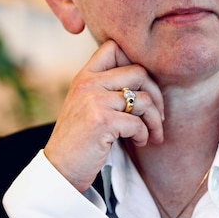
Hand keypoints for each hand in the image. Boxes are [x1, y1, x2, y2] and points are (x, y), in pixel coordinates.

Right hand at [43, 40, 164, 191]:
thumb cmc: (80, 141)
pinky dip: (144, 135)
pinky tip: (139, 142)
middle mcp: (88, 83)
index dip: (135, 62)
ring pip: (144, 99)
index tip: (143, 88)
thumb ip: (106, 88)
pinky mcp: (101, 121)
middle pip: (139, 71)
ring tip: (151, 134)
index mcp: (84, 77)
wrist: (60, 170)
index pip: (114, 47)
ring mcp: (93, 100)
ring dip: (155, 120)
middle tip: (158, 116)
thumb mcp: (87, 105)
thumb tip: (145, 79)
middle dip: (156, 95)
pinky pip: (138, 123)